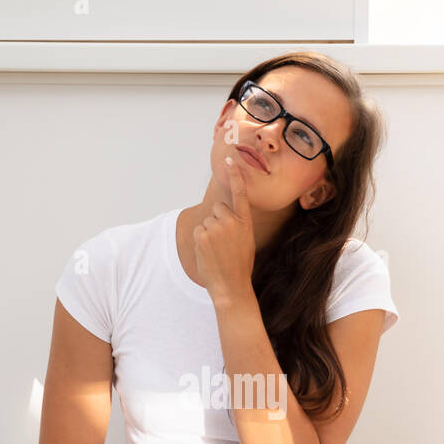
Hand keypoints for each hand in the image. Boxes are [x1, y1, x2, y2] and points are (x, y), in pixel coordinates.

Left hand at [193, 155, 256, 306]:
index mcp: (245, 221)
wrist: (231, 285)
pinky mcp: (202, 234)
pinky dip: (200, 240)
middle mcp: (231, 221)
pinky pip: (198, 230)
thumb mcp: (245, 240)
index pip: (239, 193)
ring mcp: (216, 227)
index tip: (229, 159)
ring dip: (209, 232)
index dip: (235, 175)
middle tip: (223, 241)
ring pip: (207, 220)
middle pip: (217, 207)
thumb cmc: (239, 264)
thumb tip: (222, 214)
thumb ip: (237, 224)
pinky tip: (209, 252)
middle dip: (217, 220)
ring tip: (217, 249)